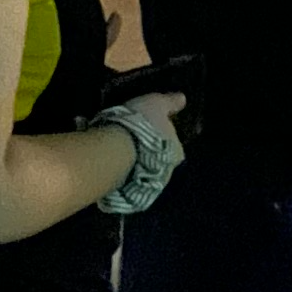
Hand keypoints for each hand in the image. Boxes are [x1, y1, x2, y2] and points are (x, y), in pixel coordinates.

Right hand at [91, 91, 185, 214]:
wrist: (116, 148)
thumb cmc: (141, 123)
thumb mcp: (157, 103)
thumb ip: (170, 103)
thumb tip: (182, 98)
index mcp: (177, 152)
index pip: (173, 144)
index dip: (162, 136)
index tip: (150, 129)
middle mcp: (167, 172)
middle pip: (158, 159)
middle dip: (147, 151)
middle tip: (132, 139)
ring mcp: (147, 186)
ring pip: (142, 170)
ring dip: (133, 162)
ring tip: (116, 149)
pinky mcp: (127, 193)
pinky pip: (126, 180)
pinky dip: (120, 171)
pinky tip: (108, 161)